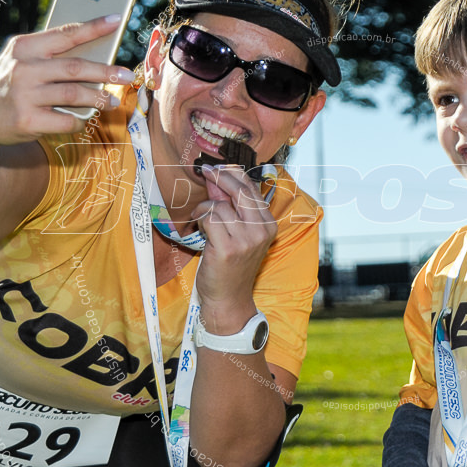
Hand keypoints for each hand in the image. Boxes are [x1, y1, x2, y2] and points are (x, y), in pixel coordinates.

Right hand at [0, 15, 134, 154]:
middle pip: (75, 67)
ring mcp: (24, 95)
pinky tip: (83, 119)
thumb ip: (49, 56)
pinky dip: (79, 120)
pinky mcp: (26, 121)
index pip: (65, 34)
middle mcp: (23, 68)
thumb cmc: (7, 87)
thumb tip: (95, 53)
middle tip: (127, 75)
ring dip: (99, 98)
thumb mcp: (20, 63)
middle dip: (106, 71)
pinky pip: (66, 120)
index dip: (93, 27)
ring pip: (74, 94)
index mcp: (23, 47)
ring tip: (113, 101)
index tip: (117, 20)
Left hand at [191, 164, 277, 333]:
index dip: (233, 174)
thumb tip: (217, 180)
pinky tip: (198, 228)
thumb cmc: (231, 266)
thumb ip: (231, 207)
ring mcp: (247, 240)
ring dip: (204, 209)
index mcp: (268, 224)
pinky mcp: (229, 248)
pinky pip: (210, 219)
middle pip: (239, 190)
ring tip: (200, 220)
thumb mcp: (238, 233)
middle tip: (205, 172)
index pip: (252, 189)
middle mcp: (262, 230)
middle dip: (220, 176)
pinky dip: (200, 219)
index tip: (217, 167)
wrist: (229, 298)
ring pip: (220, 206)